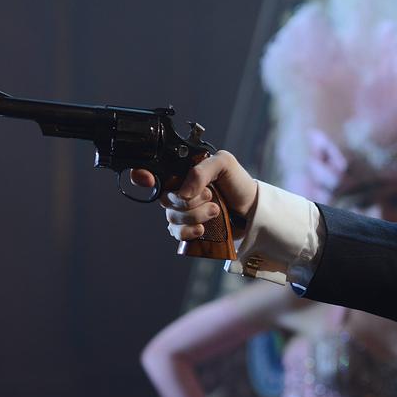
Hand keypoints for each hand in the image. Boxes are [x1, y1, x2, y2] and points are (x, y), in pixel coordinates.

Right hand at [131, 150, 258, 240]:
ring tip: (216, 211)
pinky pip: (176, 233)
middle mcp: (178, 191)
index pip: (152, 172)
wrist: (253, 210)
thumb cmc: (238, 183)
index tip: (148, 179)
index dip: (142, 175)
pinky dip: (188, 232)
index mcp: (182, 172)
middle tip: (211, 196)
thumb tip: (183, 192)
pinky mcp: (189, 229)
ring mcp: (182, 211)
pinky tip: (202, 230)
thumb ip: (201, 170)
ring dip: (194, 215)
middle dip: (189, 201)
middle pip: (164, 199)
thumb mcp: (224, 163)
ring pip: (172, 217)